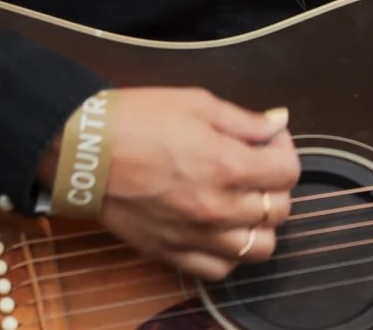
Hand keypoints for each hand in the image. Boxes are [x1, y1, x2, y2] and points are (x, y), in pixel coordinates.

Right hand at [93, 88, 299, 280]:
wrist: (83, 151)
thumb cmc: (137, 120)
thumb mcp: (196, 103)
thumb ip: (244, 120)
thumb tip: (279, 124)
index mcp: (229, 165)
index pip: (289, 171)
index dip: (284, 150)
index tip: (267, 141)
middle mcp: (219, 207)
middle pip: (279, 210)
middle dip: (275, 185)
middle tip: (255, 167)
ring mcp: (196, 236)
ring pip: (258, 247)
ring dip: (259, 224)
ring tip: (242, 202)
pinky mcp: (172, 253)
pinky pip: (219, 270)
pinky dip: (229, 253)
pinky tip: (220, 230)